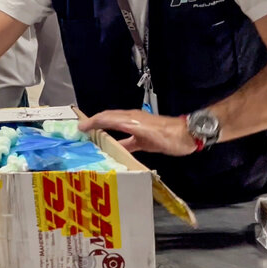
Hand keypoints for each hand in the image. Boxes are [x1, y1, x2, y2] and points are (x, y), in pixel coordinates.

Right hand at [78, 109, 196, 155]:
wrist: (187, 136)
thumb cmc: (167, 136)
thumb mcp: (144, 134)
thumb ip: (123, 132)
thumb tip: (103, 132)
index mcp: (129, 119)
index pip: (105, 118)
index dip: (91, 122)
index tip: (79, 128)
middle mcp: (131, 121)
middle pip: (108, 120)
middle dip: (93, 123)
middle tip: (80, 131)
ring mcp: (137, 129)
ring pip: (115, 128)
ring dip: (103, 132)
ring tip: (91, 139)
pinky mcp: (143, 138)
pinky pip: (125, 139)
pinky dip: (115, 142)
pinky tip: (112, 150)